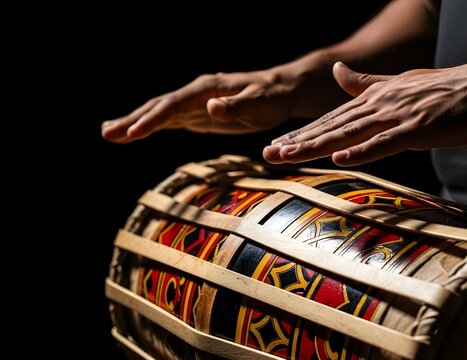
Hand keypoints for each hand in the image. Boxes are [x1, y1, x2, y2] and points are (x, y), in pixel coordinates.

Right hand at [101, 70, 298, 142]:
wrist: (281, 91)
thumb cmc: (273, 97)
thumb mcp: (260, 103)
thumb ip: (235, 106)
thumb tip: (211, 107)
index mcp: (207, 89)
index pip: (174, 105)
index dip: (153, 119)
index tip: (134, 133)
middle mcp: (196, 93)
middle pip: (159, 107)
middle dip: (133, 120)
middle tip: (106, 133)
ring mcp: (195, 103)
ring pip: (160, 113)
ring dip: (134, 123)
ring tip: (107, 133)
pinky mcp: (198, 115)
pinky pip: (170, 121)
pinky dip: (150, 127)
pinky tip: (133, 134)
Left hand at [263, 59, 466, 165]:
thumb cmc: (447, 90)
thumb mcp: (400, 83)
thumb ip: (367, 82)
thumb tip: (338, 71)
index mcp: (375, 98)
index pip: (332, 119)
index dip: (304, 132)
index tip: (278, 144)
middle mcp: (380, 105)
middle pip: (332, 127)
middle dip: (299, 141)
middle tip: (268, 154)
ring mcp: (398, 117)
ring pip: (350, 134)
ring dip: (318, 146)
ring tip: (289, 156)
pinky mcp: (419, 129)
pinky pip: (386, 142)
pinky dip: (363, 151)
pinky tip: (339, 159)